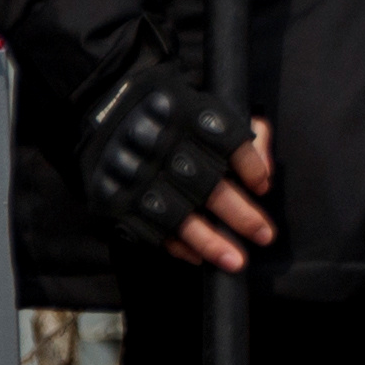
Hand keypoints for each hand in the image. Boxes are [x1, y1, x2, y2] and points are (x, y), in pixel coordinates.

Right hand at [79, 58, 274, 270]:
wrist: (99, 114)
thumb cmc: (168, 116)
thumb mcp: (203, 103)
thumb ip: (243, 129)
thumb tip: (264, 172)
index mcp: (183, 111)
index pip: (227, 139)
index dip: (250, 166)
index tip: (263, 186)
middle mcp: (157, 142)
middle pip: (206, 183)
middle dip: (240, 215)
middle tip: (264, 235)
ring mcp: (132, 173)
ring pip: (176, 215)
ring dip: (210, 242)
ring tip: (236, 261)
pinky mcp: (113, 198)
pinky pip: (149, 229)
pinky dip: (177, 246)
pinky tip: (199, 257)